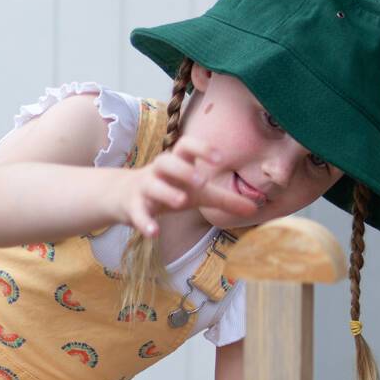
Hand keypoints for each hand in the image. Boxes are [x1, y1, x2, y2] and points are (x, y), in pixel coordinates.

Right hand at [120, 135, 257, 237]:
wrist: (125, 196)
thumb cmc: (171, 189)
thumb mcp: (198, 193)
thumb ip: (225, 200)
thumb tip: (254, 209)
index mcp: (178, 163)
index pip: (186, 146)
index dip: (202, 148)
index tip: (220, 158)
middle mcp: (160, 171)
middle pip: (166, 161)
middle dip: (183, 170)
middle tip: (201, 181)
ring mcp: (145, 188)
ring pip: (152, 185)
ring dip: (166, 192)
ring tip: (181, 202)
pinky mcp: (133, 207)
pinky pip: (138, 213)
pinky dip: (144, 222)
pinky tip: (154, 233)